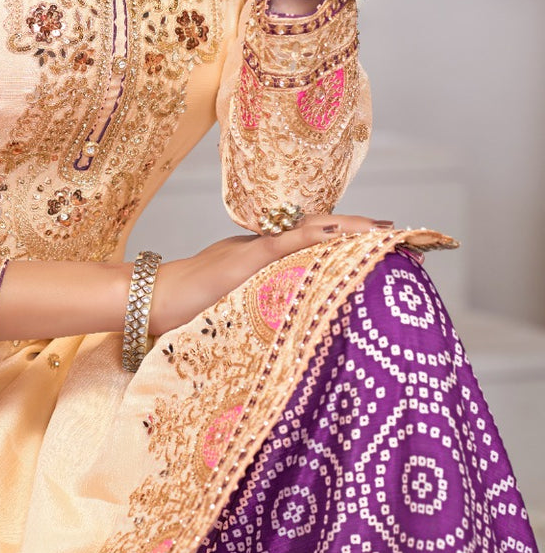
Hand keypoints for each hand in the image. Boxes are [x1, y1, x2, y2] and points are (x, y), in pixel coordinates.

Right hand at [150, 212, 391, 333]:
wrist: (154, 300)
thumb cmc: (190, 309)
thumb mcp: (238, 307)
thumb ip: (264, 303)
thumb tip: (295, 322)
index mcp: (266, 259)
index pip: (314, 242)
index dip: (348, 239)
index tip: (382, 241)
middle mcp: (266, 247)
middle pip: (321, 232)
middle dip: (359, 233)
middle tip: (398, 234)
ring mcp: (257, 249)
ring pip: (311, 231)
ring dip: (349, 230)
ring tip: (382, 232)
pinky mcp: (248, 256)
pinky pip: (288, 241)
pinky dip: (316, 235)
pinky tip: (341, 234)